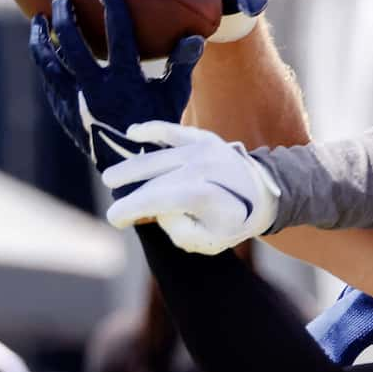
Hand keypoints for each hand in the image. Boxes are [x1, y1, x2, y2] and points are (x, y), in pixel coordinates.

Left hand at [29, 0, 201, 171]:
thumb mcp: (174, 97)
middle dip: (65, 15)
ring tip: (38, 19)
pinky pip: (49, 83)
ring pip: (49, 62)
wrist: (135, 169)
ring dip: (41, 37)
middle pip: (72, 43)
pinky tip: (45, 51)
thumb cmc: (158, 128)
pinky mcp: (65, 114)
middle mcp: (97, 92)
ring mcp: (76, 103)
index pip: (119, 38)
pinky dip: (45, 64)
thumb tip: (196, 37)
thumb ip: (181, 65)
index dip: (114, 11)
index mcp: (126, 84)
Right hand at [103, 121, 280, 251]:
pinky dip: (153, 130)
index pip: (157, 200)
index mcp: (203, 195)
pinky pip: (173, 130)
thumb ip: (181, 231)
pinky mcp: (204, 138)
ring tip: (112, 177)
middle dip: (128, 185)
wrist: (263, 195)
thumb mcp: (211, 241)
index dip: (131, 208)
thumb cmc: (233, 222)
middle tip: (110, 193)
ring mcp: (203, 148)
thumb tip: (159, 211)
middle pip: (154, 176)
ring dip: (133, 165)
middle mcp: (202, 167)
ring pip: (158, 155)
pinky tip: (133, 133)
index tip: (115, 218)